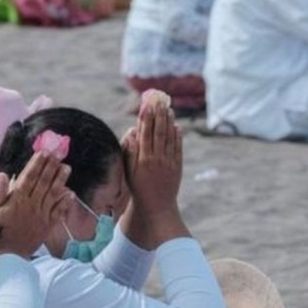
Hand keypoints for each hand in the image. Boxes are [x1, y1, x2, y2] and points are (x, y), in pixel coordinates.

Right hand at [0, 152, 72, 259]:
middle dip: (51, 166)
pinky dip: (64, 202)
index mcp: (18, 199)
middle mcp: (32, 205)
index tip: (43, 152)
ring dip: (60, 180)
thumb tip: (4, 175)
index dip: (36, 164)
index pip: (29, 177)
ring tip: (67, 167)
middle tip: (58, 153)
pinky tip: (70, 193)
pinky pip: (58, 212)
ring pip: (53, 194)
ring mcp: (41, 215)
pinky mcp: (47, 225)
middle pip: (43, 182)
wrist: (7, 255)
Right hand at [120, 104, 189, 247]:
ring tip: (168, 109)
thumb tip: (132, 132)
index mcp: (144, 159)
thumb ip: (129, 151)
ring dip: (169, 122)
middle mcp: (157, 159)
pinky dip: (178, 136)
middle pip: (159, 132)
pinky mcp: (178, 166)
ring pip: (170, 138)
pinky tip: (177, 126)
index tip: (146, 105)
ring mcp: (169, 162)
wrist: (156, 206)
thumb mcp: (129, 171)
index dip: (146, 118)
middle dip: (159, 115)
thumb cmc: (138, 188)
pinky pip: (178, 148)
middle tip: (159, 101)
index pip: (145, 133)